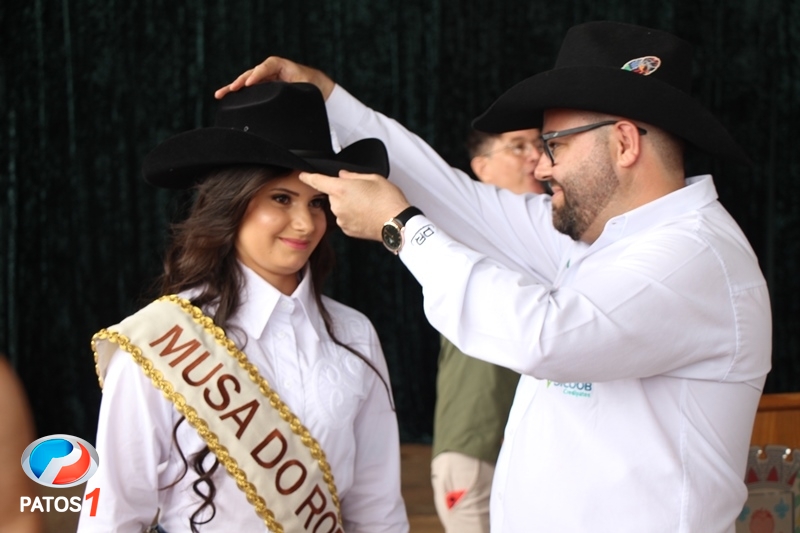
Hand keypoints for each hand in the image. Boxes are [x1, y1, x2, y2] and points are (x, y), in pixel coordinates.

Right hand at [215, 56, 334, 99]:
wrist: (317, 87)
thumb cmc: (312, 84)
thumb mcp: (305, 86)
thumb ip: (295, 89)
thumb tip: (288, 98)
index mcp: (279, 65)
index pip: (265, 68)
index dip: (256, 75)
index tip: (249, 83)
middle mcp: (269, 70)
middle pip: (251, 74)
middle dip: (239, 82)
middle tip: (231, 89)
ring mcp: (264, 78)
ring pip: (246, 82)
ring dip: (233, 88)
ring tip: (219, 95)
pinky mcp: (263, 86)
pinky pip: (249, 89)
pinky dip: (239, 93)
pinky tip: (227, 97)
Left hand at [299, 170, 410, 240]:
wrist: (396, 223)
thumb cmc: (388, 200)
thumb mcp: (373, 178)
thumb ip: (353, 176)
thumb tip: (344, 175)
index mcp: (341, 188)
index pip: (317, 180)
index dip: (308, 176)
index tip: (302, 175)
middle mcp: (337, 205)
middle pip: (332, 194)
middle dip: (343, 192)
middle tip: (362, 192)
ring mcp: (341, 219)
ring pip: (339, 207)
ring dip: (348, 205)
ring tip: (367, 205)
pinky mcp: (347, 230)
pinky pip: (345, 219)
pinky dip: (352, 216)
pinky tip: (366, 214)